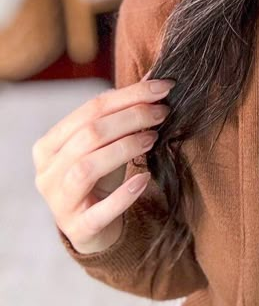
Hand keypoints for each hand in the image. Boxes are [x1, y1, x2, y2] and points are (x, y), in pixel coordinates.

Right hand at [33, 77, 173, 253]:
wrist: (94, 226)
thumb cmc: (100, 175)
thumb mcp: (107, 141)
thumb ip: (123, 111)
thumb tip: (154, 77)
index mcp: (49, 145)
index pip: (90, 109)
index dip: (129, 95)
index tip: (163, 88)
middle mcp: (47, 172)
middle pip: (90, 134)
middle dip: (132, 117)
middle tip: (162, 112)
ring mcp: (59, 202)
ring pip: (88, 167)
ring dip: (125, 148)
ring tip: (153, 138)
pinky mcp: (78, 228)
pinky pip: (99, 211)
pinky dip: (123, 195)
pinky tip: (144, 180)